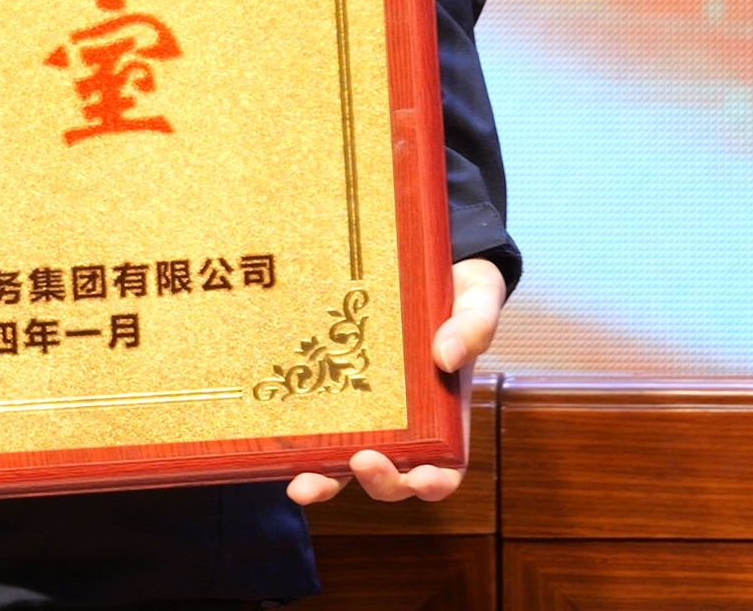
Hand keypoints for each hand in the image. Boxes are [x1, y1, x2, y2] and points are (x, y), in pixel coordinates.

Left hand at [285, 257, 506, 507]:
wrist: (419, 267)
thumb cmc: (458, 292)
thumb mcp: (477, 298)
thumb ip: (474, 324)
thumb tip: (447, 356)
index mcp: (445, 415)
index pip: (444, 467)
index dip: (433, 482)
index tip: (422, 479)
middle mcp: (404, 426)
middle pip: (392, 476)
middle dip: (378, 481)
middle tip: (364, 462)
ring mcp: (364, 415)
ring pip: (344, 466)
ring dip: (325, 482)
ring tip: (303, 486)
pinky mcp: (330, 393)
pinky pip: (313, 428)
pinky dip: (296, 447)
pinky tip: (274, 448)